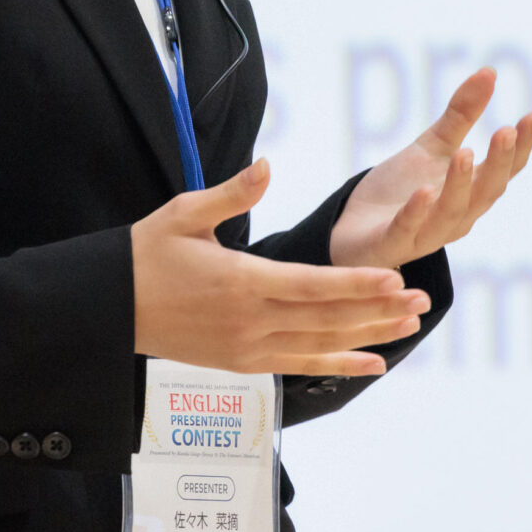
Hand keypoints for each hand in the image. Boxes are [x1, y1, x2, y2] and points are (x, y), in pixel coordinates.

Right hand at [132, 160, 430, 374]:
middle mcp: (249, 321)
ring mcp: (247, 347)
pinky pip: (300, 365)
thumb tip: (267, 166)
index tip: (395, 279)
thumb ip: (232, 193)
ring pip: (320, 345)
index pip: (311, 286)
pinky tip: (373, 362)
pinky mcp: (242, 362)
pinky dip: (339, 364)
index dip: (356, 284)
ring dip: (368, 336)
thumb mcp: (184, 213)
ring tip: (410, 326)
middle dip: (378, 310)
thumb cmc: (147, 254)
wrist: (109, 308)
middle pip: (326, 319)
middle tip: (423, 301)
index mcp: (239, 281)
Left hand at [329, 68, 531, 270]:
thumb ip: (461, 115)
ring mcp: (426, 233)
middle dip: (498, 163)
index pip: (504, 170)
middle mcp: (456, 217)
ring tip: (465, 152)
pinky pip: (408, 230)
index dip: (522, 146)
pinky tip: (424, 190)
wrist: (354, 228)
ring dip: (460, 184)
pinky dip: (417, 212)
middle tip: (505, 131)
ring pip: (451, 213)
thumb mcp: (432, 147)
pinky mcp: (392, 243)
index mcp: (470, 193)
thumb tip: (490, 71)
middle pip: (485, 192)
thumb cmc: (401, 189)